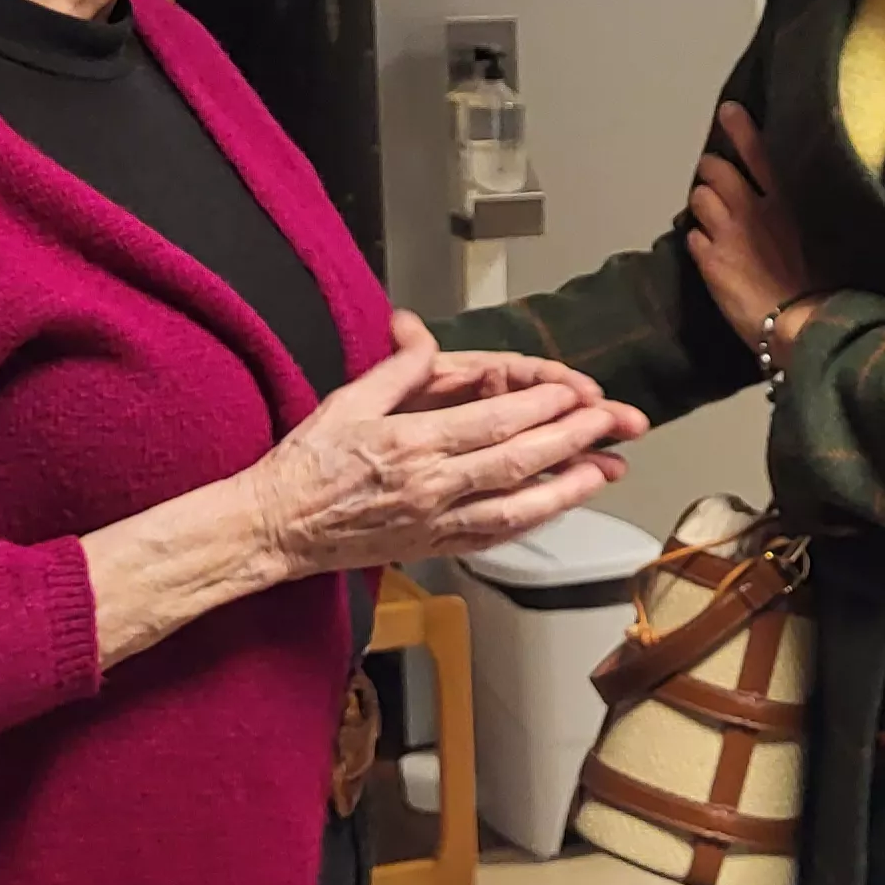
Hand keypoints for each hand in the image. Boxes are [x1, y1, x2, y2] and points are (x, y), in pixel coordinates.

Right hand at [241, 313, 642, 576]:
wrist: (274, 527)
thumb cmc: (305, 463)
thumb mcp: (346, 401)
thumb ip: (397, 370)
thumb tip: (424, 335)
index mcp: (410, 444)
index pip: (493, 422)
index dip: (542, 406)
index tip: (576, 390)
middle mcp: (430, 488)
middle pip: (517, 462)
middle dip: (572, 441)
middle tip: (611, 422)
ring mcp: (433, 523)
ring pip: (517, 509)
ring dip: (567, 490)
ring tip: (606, 471)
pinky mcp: (431, 548)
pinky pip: (492, 538)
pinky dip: (531, 522)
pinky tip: (557, 509)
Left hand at [686, 103, 827, 365]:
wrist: (811, 326)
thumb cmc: (838, 285)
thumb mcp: (839, 237)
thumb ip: (820, 213)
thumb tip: (823, 200)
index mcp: (789, 198)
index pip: (758, 150)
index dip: (739, 128)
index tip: (728, 111)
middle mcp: (754, 208)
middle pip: (716, 169)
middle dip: (712, 167)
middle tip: (714, 174)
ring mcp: (728, 235)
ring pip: (698, 198)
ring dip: (702, 200)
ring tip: (708, 210)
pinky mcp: (711, 264)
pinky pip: (692, 237)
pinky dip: (697, 238)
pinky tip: (706, 247)